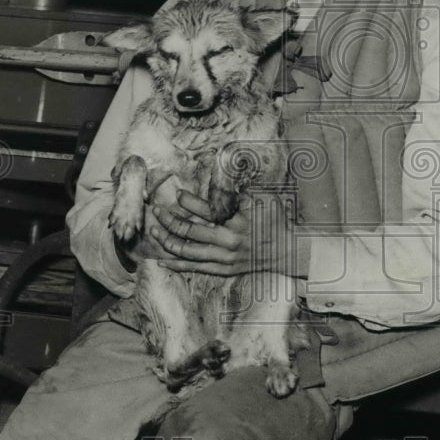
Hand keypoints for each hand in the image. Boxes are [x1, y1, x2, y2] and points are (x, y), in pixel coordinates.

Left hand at [148, 189, 298, 276]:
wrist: (286, 250)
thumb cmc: (274, 220)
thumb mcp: (262, 198)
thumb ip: (239, 189)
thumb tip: (222, 170)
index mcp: (236, 220)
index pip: (205, 210)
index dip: (188, 201)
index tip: (178, 194)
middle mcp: (227, 240)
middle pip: (189, 231)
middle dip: (169, 220)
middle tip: (156, 210)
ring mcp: (224, 257)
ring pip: (188, 251)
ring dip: (167, 241)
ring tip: (154, 231)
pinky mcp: (223, 269)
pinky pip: (196, 268)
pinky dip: (178, 265)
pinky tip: (162, 261)